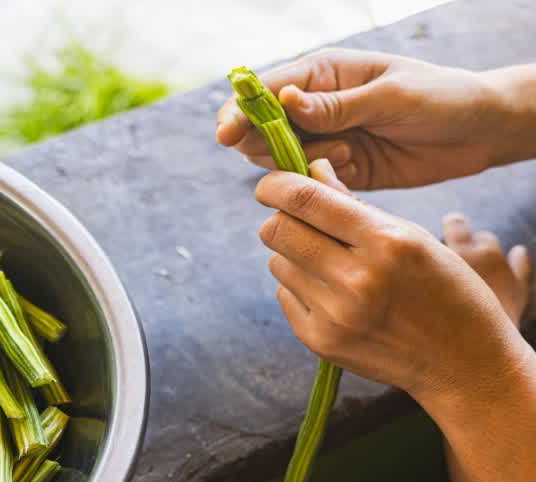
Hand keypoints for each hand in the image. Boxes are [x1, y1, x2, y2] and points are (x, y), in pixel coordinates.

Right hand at [218, 48, 535, 189]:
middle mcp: (314, 106)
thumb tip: (285, 101)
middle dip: (263, 145)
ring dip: (298, 165)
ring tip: (344, 155)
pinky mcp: (337, 171)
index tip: (225, 134)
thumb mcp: (391, 95)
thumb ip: (338, 105)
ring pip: (278, 160)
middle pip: (260, 129)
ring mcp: (323, 139)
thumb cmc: (441, 97)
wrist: (479, 132)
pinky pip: (308, 184)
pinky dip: (317, 186)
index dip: (240, 111)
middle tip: (291, 153)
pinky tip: (349, 172)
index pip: (265, 90)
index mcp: (322, 73)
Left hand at [258, 158, 529, 401]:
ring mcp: (336, 315)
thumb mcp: (413, 237)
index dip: (275, 186)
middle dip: (282, 220)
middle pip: (277, 231)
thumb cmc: (443, 289)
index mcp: (387, 242)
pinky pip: (285, 295)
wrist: (463, 363)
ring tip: (330, 264)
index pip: (305, 200)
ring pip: (277, 262)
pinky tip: (333, 295)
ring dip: (294, 256)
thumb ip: (356, 205)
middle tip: (300, 223)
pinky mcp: (320, 341)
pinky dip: (300, 288)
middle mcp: (358, 279)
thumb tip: (311, 169)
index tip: (270, 186)